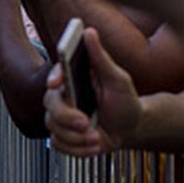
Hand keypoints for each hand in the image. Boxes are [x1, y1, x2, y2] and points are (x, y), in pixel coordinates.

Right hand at [44, 28, 141, 155]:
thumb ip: (101, 57)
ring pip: (55, 130)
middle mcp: (63, 99)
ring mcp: (62, 119)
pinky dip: (78, 150)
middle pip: (51, 108)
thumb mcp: (117, 78)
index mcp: (73, 81)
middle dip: (68, 118)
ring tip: (97, 137)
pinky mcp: (64, 138)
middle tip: (87, 123)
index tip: (57, 83)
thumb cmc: (125, 100)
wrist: (132, 128)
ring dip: (78, 138)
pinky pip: (59, 146)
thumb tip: (89, 32)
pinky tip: (94, 145)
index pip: (55, 76)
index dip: (53, 78)